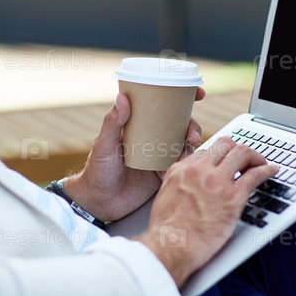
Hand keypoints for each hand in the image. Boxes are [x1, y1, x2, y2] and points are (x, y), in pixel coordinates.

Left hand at [64, 88, 205, 222]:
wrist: (100, 203)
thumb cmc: (97, 170)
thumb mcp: (104, 145)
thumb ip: (112, 123)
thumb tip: (122, 98)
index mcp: (138, 124)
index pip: (162, 104)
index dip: (183, 96)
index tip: (197, 93)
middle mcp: (151, 137)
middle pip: (179, 124)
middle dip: (192, 126)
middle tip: (191, 135)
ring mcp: (158, 154)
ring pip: (182, 144)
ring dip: (190, 146)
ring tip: (184, 155)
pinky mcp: (162, 172)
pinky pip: (180, 165)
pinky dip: (183, 165)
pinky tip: (177, 169)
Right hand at [136, 138, 277, 287]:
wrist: (170, 246)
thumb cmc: (167, 230)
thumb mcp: (164, 197)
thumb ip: (178, 186)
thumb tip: (188, 188)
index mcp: (181, 170)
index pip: (205, 152)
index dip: (218, 158)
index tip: (225, 164)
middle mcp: (199, 170)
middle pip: (224, 145)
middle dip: (237, 149)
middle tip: (245, 159)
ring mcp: (217, 181)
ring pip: (241, 152)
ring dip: (254, 156)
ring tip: (260, 163)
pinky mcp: (233, 197)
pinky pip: (255, 175)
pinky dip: (267, 170)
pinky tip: (271, 171)